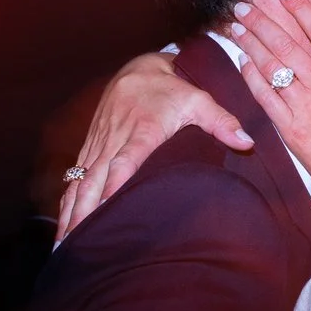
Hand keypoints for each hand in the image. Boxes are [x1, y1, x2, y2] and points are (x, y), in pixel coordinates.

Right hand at [58, 50, 252, 238]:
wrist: (140, 68)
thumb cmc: (173, 88)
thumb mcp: (199, 99)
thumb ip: (221, 121)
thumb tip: (246, 142)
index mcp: (141, 130)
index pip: (124, 161)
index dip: (114, 185)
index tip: (105, 210)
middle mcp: (115, 138)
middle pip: (94, 177)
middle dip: (84, 209)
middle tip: (77, 240)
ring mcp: (100, 142)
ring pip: (80, 179)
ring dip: (71, 210)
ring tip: (65, 242)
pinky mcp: (91, 145)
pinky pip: (75, 175)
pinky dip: (68, 199)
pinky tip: (64, 222)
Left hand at [231, 0, 310, 221]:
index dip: (301, 9)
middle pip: (288, 44)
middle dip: (263, 21)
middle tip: (243, 5)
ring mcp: (303, 106)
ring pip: (272, 67)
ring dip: (252, 43)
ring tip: (236, 26)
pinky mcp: (289, 127)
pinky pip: (265, 97)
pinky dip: (252, 77)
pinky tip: (242, 62)